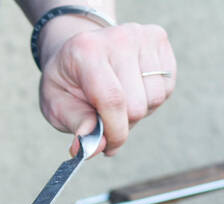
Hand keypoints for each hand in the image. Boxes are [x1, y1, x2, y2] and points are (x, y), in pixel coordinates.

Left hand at [38, 21, 176, 157]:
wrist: (78, 50)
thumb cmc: (67, 81)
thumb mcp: (56, 104)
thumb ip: (76, 124)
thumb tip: (92, 147)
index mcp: (87, 51)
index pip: (113, 100)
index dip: (115, 133)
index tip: (109, 147)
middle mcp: (118, 38)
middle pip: (137, 105)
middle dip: (123, 124)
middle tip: (106, 118)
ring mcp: (142, 35)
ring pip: (156, 98)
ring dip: (139, 111)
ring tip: (119, 101)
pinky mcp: (159, 38)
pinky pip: (167, 87)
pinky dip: (151, 98)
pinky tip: (133, 89)